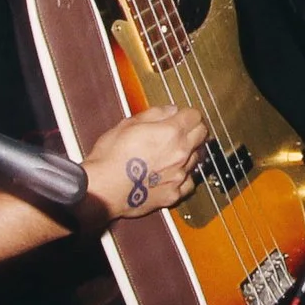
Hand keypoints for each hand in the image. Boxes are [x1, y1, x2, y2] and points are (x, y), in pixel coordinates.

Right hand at [82, 105, 207, 219]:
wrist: (102, 189)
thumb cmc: (109, 158)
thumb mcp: (127, 125)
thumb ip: (154, 114)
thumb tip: (171, 110)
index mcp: (171, 132)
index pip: (195, 116)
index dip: (188, 114)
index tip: (182, 116)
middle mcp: (180, 153)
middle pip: (202, 135)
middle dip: (194, 130)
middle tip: (181, 131)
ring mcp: (179, 175)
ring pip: (197, 158)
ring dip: (189, 153)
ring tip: (172, 154)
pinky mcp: (174, 194)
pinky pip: (189, 183)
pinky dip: (184, 177)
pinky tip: (172, 174)